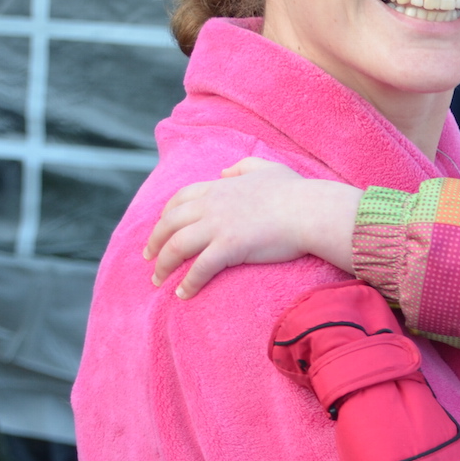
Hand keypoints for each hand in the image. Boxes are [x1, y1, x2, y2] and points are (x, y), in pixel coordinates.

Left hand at [144, 157, 363, 296]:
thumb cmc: (297, 192)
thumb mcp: (267, 169)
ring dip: (163, 265)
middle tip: (148, 258)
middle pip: (170, 223)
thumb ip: (243, 167)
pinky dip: (187, 282)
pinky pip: (199, 268)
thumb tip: (225, 173)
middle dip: (154, 241)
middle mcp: (213, 205)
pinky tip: (183, 294)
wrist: (311, 211)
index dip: (166, 215)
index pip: (180, 199)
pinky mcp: (229, 247)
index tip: (160, 229)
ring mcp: (219, 226)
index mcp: (220, 187)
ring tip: (157, 281)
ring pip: (177, 246)